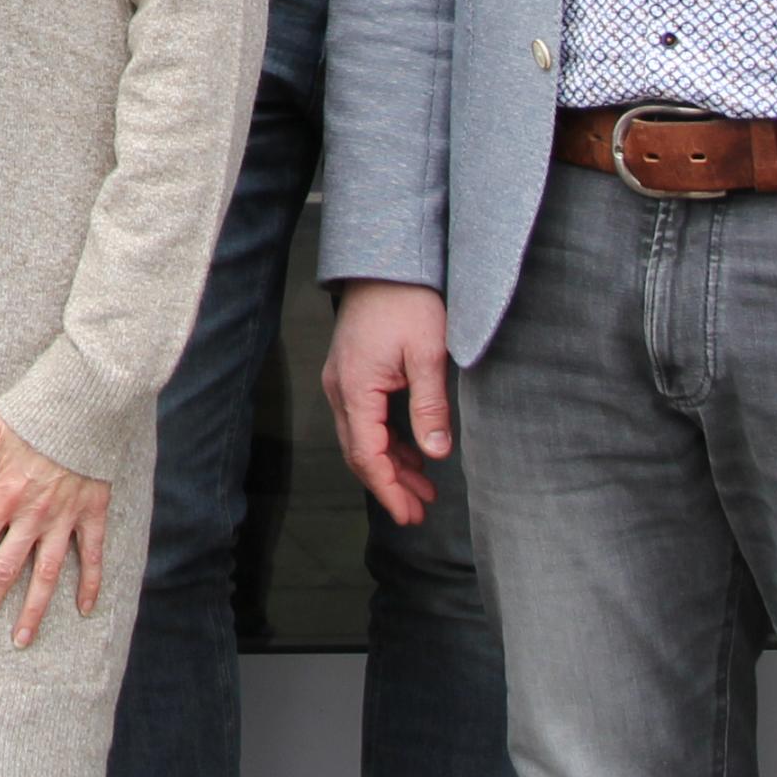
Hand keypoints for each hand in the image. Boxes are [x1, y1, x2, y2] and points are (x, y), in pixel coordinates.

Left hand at [0, 407, 110, 647]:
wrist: (89, 400)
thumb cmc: (37, 410)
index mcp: (6, 494)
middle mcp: (35, 514)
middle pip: (5, 570)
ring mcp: (66, 518)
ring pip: (47, 574)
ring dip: (33, 611)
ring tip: (20, 641)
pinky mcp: (93, 513)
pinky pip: (92, 555)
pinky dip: (90, 583)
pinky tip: (84, 610)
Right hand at [322, 282, 455, 524]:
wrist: (385, 262)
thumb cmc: (407, 301)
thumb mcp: (427, 354)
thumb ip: (430, 406)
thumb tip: (436, 453)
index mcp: (355, 389)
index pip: (366, 454)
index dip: (388, 489)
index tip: (409, 514)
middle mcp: (340, 390)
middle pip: (360, 452)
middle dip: (390, 484)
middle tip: (418, 512)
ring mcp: (343, 382)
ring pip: (362, 438)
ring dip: (390, 465)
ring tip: (423, 489)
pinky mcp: (353, 374)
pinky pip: (365, 420)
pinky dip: (387, 442)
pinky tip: (412, 452)